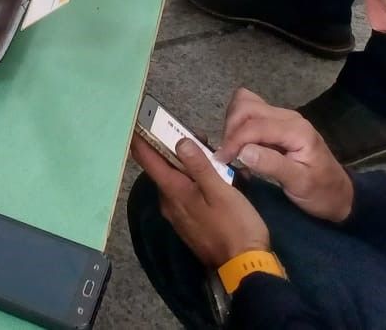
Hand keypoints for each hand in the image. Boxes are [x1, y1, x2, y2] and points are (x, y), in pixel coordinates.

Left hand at [129, 133, 270, 266]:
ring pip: (176, 180)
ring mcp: (179, 213)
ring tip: (212, 153)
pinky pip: (186, 193)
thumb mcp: (220, 192)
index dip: (140, 136)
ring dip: (188, 164)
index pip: (146, 158)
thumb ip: (199, 166)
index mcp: (172, 191)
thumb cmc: (234, 226)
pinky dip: (195, 180)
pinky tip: (215, 176)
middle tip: (197, 135)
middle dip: (174, 147)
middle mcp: (168, 202)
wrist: (245, 267)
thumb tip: (179, 140)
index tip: (141, 117)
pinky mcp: (190, 221)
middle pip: (162, 166)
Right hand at [217, 86, 353, 223]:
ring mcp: (283, 117)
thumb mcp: (299, 184)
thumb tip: (243, 151)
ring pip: (246, 103)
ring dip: (232, 123)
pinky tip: (240, 143)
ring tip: (232, 148)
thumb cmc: (321, 192)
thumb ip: (271, 165)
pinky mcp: (277, 122)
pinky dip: (238, 123)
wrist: (340, 195)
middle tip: (226, 154)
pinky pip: (250, 112)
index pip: (254, 125)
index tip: (221, 159)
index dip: (233, 140)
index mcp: (296, 130)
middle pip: (246, 106)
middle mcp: (288, 117)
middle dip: (230, 128)